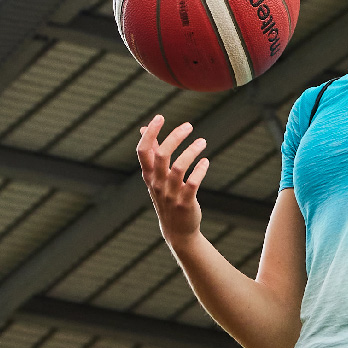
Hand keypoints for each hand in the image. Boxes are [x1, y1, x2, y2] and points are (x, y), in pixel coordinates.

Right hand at [137, 113, 207, 240]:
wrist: (177, 230)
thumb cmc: (167, 198)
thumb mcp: (156, 177)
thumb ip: (151, 153)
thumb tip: (142, 129)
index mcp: (149, 176)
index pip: (143, 151)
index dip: (149, 133)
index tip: (160, 117)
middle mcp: (157, 184)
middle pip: (161, 156)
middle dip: (175, 137)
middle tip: (189, 126)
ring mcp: (171, 194)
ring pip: (179, 167)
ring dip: (191, 151)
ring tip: (202, 141)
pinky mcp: (185, 203)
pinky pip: (192, 183)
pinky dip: (200, 170)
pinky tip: (205, 161)